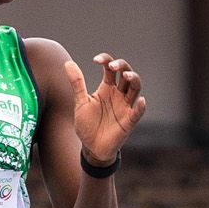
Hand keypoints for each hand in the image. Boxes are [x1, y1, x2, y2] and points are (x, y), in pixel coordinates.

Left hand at [65, 53, 145, 167]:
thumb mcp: (80, 102)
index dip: (106, 61)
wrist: (91, 148)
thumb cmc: (87, 124)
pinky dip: (141, 106)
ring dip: (134, 80)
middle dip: (122, 66)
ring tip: (127, 76)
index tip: (96, 60)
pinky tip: (141, 100)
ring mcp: (125, 106)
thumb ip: (77, 83)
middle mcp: (119, 94)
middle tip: (111, 66)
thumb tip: (67, 63)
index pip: (111, 69)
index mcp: (107, 88)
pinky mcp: (129, 121)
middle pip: (127, 73)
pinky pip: (138, 112)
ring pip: (135, 88)